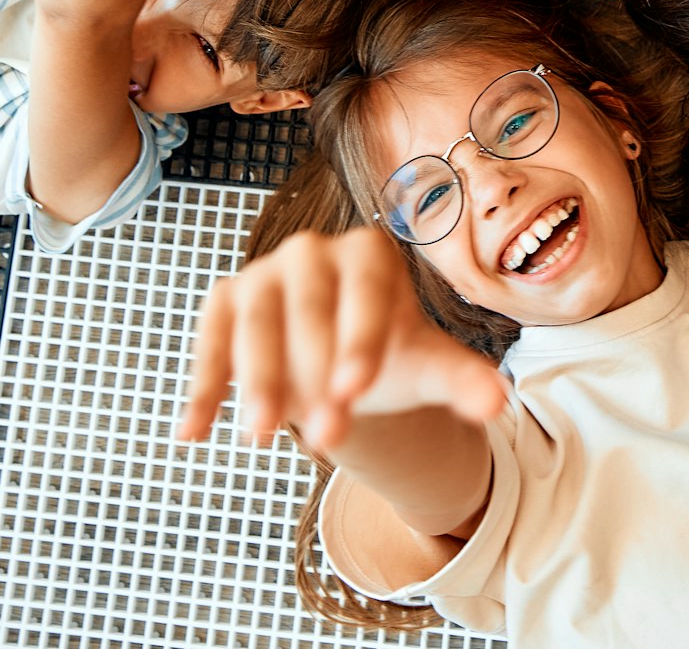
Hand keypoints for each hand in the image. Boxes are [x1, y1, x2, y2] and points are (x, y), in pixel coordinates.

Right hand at [179, 227, 509, 452]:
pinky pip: (210, 342)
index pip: (364, 290)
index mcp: (369, 252)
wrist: (337, 363)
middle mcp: (313, 251)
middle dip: (313, 374)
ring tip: (262, 438)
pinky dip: (202, 387)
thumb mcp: (426, 368)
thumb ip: (462, 379)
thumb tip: (497, 404)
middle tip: (326, 437)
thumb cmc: (385, 356)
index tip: (355, 392)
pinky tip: (192, 433)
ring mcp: (264, 274)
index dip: (358, 339)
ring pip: (253, 323)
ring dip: (256, 380)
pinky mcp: (225, 303)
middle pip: (308, 308)